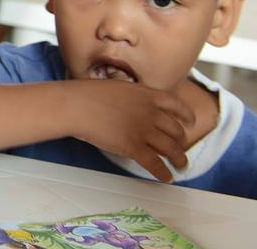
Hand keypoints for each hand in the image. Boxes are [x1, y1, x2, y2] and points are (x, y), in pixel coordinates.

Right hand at [68, 80, 195, 181]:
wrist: (75, 105)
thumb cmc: (87, 94)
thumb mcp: (117, 87)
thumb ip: (133, 97)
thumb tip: (137, 108)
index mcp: (147, 94)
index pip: (176, 105)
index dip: (186, 116)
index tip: (190, 123)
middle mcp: (150, 112)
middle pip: (176, 130)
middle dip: (181, 142)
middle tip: (180, 148)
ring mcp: (143, 130)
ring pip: (171, 149)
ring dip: (179, 159)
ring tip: (181, 166)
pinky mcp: (133, 147)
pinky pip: (155, 163)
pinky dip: (163, 172)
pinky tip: (167, 177)